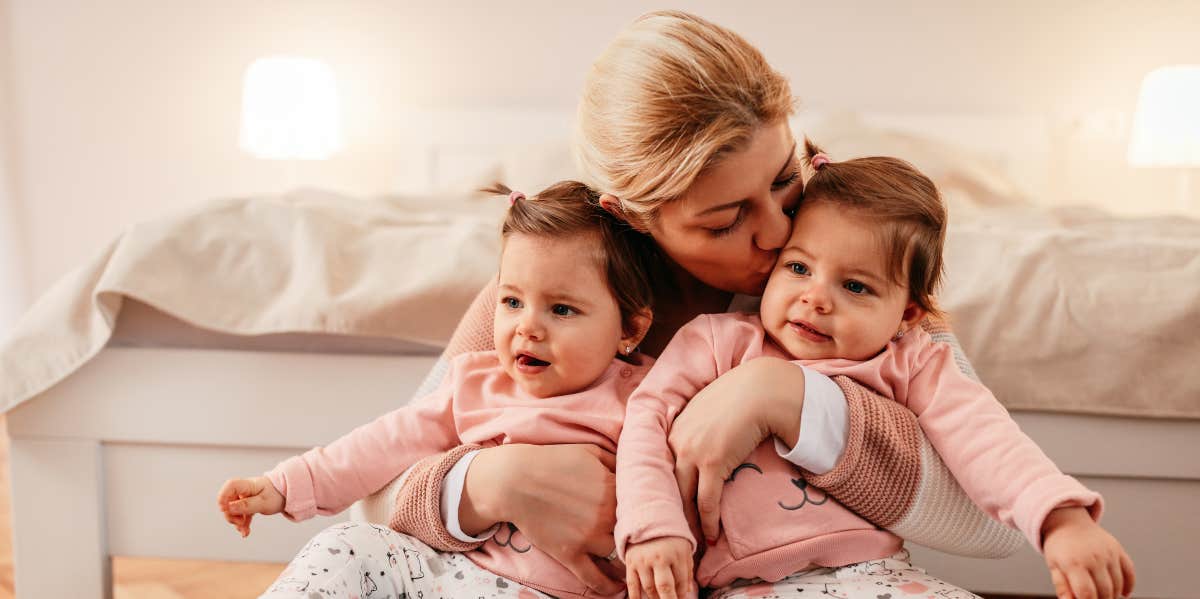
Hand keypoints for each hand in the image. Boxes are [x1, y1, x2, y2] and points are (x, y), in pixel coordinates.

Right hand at [217, 476, 284, 536]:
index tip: (225, 510)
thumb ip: (246, 505)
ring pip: (233, 510)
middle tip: (240, 523)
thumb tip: (228, 508)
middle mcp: (243, 490)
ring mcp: (244, 498)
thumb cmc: (277, 495)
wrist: (287, 495)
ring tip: (244, 529)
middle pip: (228, 501)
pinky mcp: (248, 505)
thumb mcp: (263, 502)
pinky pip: (241, 515)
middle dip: (231, 515)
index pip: (229, 486)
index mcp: (247, 485)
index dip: (223, 498)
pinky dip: (243, 524)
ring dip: (237, 521)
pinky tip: (245, 532)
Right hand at [462, 444, 624, 594]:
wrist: (514, 480)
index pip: (638, 505)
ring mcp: (587, 537)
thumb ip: (614, 460)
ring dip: (623, 559)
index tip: (640, 515)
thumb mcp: (589, 451)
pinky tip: (616, 588)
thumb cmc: (551, 461)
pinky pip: (594, 577)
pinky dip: (607, 586)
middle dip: (635, 535)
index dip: (639, 510)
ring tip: (630, 564)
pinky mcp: (569, 554)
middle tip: (640, 542)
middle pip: (631, 532)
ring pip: (617, 555)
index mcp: (612, 489)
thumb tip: (632, 467)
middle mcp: (605, 515)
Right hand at [625, 537, 693, 598]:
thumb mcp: (684, 548)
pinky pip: (632, 584)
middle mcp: (660, 557)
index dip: (681, 594)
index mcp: (677, 554)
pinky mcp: (631, 561)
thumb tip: (686, 592)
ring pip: (649, 588)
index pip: (681, 582)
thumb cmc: (670, 536)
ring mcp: (644, 560)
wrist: (647, 517)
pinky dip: (635, 597)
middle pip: (665, 588)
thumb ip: (687, 570)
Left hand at [668, 357, 804, 543]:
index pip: (662, 471)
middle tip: (678, 534)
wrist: (759, 390)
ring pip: (684, 498)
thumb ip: (697, 430)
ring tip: (694, 542)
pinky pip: (707, 501)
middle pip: (668, 487)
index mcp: (673, 430)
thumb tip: (704, 448)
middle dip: (673, 513)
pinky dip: (709, 522)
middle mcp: (676, 442)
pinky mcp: (712, 463)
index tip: (671, 512)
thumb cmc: (738, 398)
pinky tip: (712, 536)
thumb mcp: (706, 411)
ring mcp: (692, 453)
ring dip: (690, 523)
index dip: (667, 494)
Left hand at [1041, 507, 1135, 598]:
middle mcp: (1094, 557)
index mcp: (1074, 563)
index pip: (1087, 593)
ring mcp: (1108, 552)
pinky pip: (1129, 572)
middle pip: (1105, 591)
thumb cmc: (1059, 549)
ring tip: (1103, 597)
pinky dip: (1129, 585)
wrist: (1068, 524)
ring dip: (1113, 596)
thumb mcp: (1054, 568)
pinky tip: (1123, 594)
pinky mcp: (1118, 549)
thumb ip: (1063, 587)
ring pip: (1118, 584)